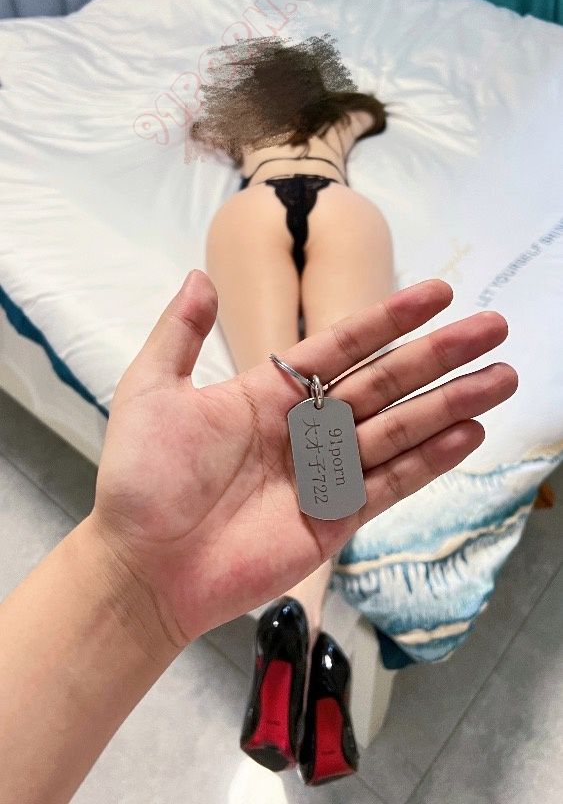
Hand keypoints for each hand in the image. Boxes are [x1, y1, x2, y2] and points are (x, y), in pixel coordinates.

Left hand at [90, 270, 516, 652]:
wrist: (142, 565)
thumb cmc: (142, 479)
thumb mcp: (151, 391)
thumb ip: (180, 333)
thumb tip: (201, 276)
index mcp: (269, 393)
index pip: (344, 345)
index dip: (391, 319)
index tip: (439, 293)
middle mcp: (305, 427)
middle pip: (386, 383)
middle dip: (441, 355)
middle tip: (496, 328)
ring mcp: (323, 474)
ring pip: (399, 430)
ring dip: (452, 403)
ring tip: (502, 378)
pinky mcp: (334, 521)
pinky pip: (390, 485)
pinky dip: (431, 461)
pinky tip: (469, 433)